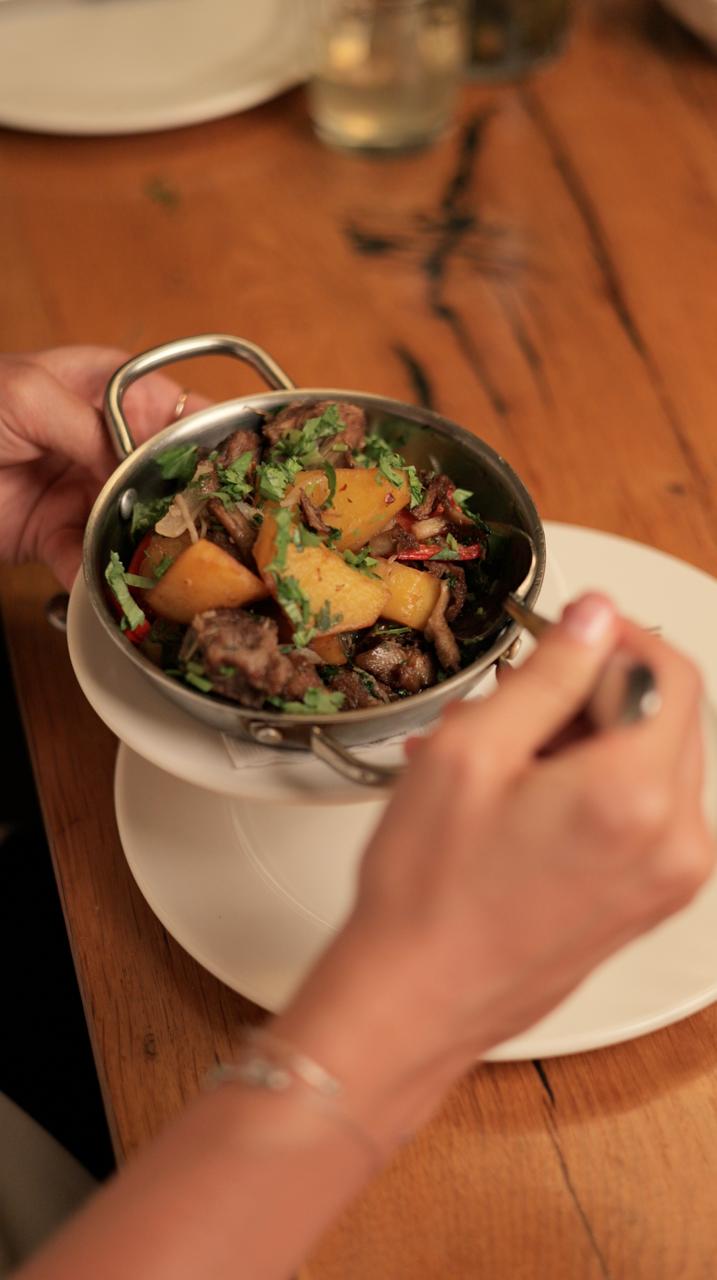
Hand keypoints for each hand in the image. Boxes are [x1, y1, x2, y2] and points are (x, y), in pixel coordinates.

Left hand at [0, 346, 208, 588]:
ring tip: (178, 571)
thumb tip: (137, 460)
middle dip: (189, 505)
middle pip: (169, 477)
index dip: (210, 439)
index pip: (178, 412)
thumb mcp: (25, 394)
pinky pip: (94, 563)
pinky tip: (123, 593)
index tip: (234, 472)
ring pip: (139, 526)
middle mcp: (105, 443)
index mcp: (107, 391)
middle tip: (214, 532)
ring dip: (154, 550)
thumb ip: (91, 422)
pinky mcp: (58, 536)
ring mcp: (85, 492)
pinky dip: (106, 582)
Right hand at [275, 594, 712, 1141]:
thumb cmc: (429, 892)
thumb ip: (550, 672)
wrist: (418, 997)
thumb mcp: (472, 750)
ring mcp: (669, 876)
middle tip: (516, 700)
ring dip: (587, 737)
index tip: (566, 630)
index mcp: (634, 795)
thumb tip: (595, 616)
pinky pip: (642, 807)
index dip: (614, 635)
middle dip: (594, 689)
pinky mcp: (652, 897)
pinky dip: (592, 782)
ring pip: (653, 758)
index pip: (668, 671)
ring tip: (504, 755)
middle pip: (666, 714)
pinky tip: (523, 794)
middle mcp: (674, 840)